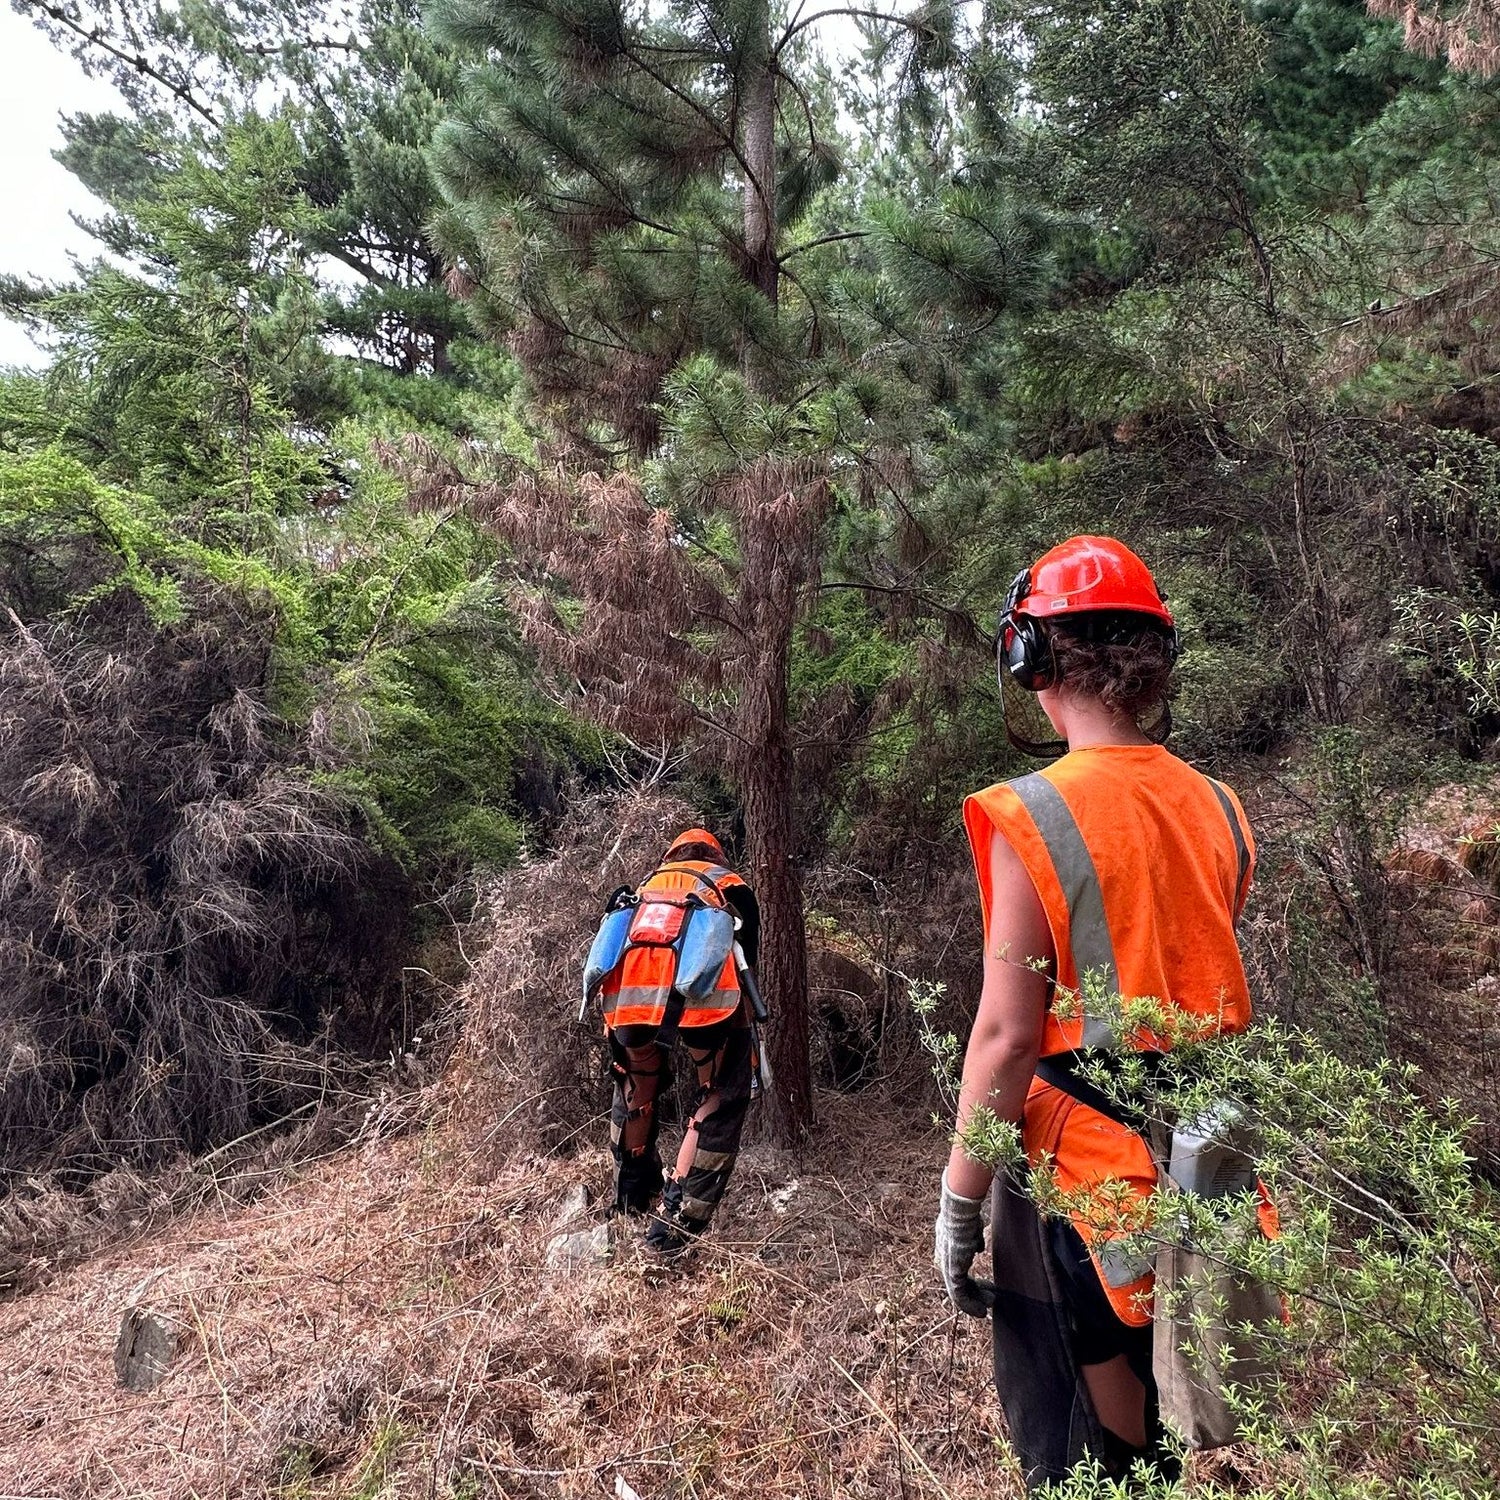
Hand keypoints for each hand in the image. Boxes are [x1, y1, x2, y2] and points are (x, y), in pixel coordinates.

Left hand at [934, 1168, 995, 1316]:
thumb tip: (979, 1249)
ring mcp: (946, 1264)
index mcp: (947, 1247)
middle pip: (957, 1282)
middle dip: (973, 1294)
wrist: (960, 1209)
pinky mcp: (951, 1270)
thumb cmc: (967, 1214)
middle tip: (987, 1302)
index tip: (986, 1286)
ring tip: (985, 1310)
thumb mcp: (973, 1229)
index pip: (957, 1269)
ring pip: (957, 1292)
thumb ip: (975, 1241)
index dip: (971, 1281)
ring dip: (972, 1303)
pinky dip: (969, 1304)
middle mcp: (943, 1257)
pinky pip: (958, 1294)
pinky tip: (981, 1310)